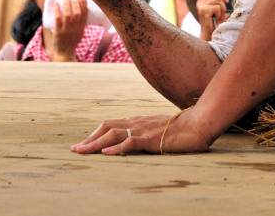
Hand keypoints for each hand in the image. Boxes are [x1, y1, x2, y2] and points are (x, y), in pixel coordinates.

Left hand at [52, 0, 86, 61]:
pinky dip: (58, 10)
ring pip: (68, 15)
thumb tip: (77, 10)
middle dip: (76, 2)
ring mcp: (67, 30)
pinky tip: (56, 4)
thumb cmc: (71, 43)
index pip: (84, 13)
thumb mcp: (79, 33)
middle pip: (78, 13)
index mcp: (82, 28)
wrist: (64, 54)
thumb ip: (79, 24)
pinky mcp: (59, 32)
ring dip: (67, 5)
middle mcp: (76, 29)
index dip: (83, 3)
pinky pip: (58, 19)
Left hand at [70, 109, 210, 154]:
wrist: (199, 123)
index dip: (95, 133)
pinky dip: (117, 147)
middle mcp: (138, 122)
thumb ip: (147, 135)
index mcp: (139, 121)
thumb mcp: (160, 131)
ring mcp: (144, 129)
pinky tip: (107, 153)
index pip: (112, 124)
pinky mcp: (153, 139)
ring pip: (114, 133)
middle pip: (107, 127)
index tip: (83, 143)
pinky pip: (131, 142)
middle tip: (75, 150)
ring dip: (96, 143)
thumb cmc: (183, 129)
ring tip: (82, 152)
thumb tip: (136, 144)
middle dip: (89, 139)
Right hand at [195, 0, 229, 40]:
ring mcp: (201, 5)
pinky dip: (220, 13)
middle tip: (227, 1)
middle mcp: (201, 0)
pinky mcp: (203, 11)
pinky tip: (218, 19)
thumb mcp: (220, 8)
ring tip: (221, 16)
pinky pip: (217, 7)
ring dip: (223, 8)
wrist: (210, 35)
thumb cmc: (217, 21)